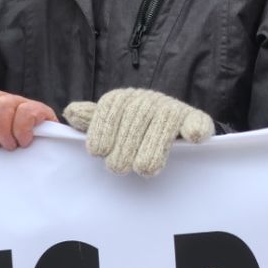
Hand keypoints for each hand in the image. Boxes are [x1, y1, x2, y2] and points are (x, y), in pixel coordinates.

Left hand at [0, 85, 55, 149]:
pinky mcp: (40, 110)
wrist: (41, 154)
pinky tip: (24, 141)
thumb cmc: (6, 149)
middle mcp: (1, 98)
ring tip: (8, 145)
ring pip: (3, 105)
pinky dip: (21, 130)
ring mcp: (21, 102)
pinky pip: (26, 112)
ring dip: (2, 131)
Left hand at [63, 88, 213, 176]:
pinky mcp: (195, 119)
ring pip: (164, 122)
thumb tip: (71, 112)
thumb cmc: (131, 132)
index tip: (98, 151)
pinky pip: (197, 120)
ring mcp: (173, 108)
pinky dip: (196, 128)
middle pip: (137, 116)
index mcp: (125, 99)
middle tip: (118, 168)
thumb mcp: (109, 126)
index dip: (104, 127)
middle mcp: (149, 99)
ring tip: (143, 168)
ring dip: (154, 146)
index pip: (113, 105)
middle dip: (126, 144)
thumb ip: (92, 121)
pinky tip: (193, 137)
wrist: (171, 128)